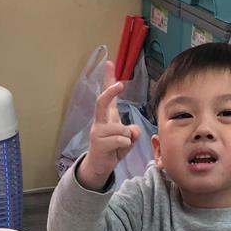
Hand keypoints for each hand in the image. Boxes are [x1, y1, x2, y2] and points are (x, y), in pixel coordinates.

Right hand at [76, 61, 141, 190]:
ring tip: (119, 146)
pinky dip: (124, 146)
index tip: (110, 63)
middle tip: (120, 84)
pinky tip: (116, 151)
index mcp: (107, 117)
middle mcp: (100, 121)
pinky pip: (121, 140)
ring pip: (122, 129)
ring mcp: (97, 131)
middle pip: (103, 101)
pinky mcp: (98, 142)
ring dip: (126, 139)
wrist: (99, 166)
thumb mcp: (127, 139)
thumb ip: (132, 132)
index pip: (108, 96)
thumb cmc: (113, 150)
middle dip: (111, 92)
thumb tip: (133, 130)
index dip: (108, 79)